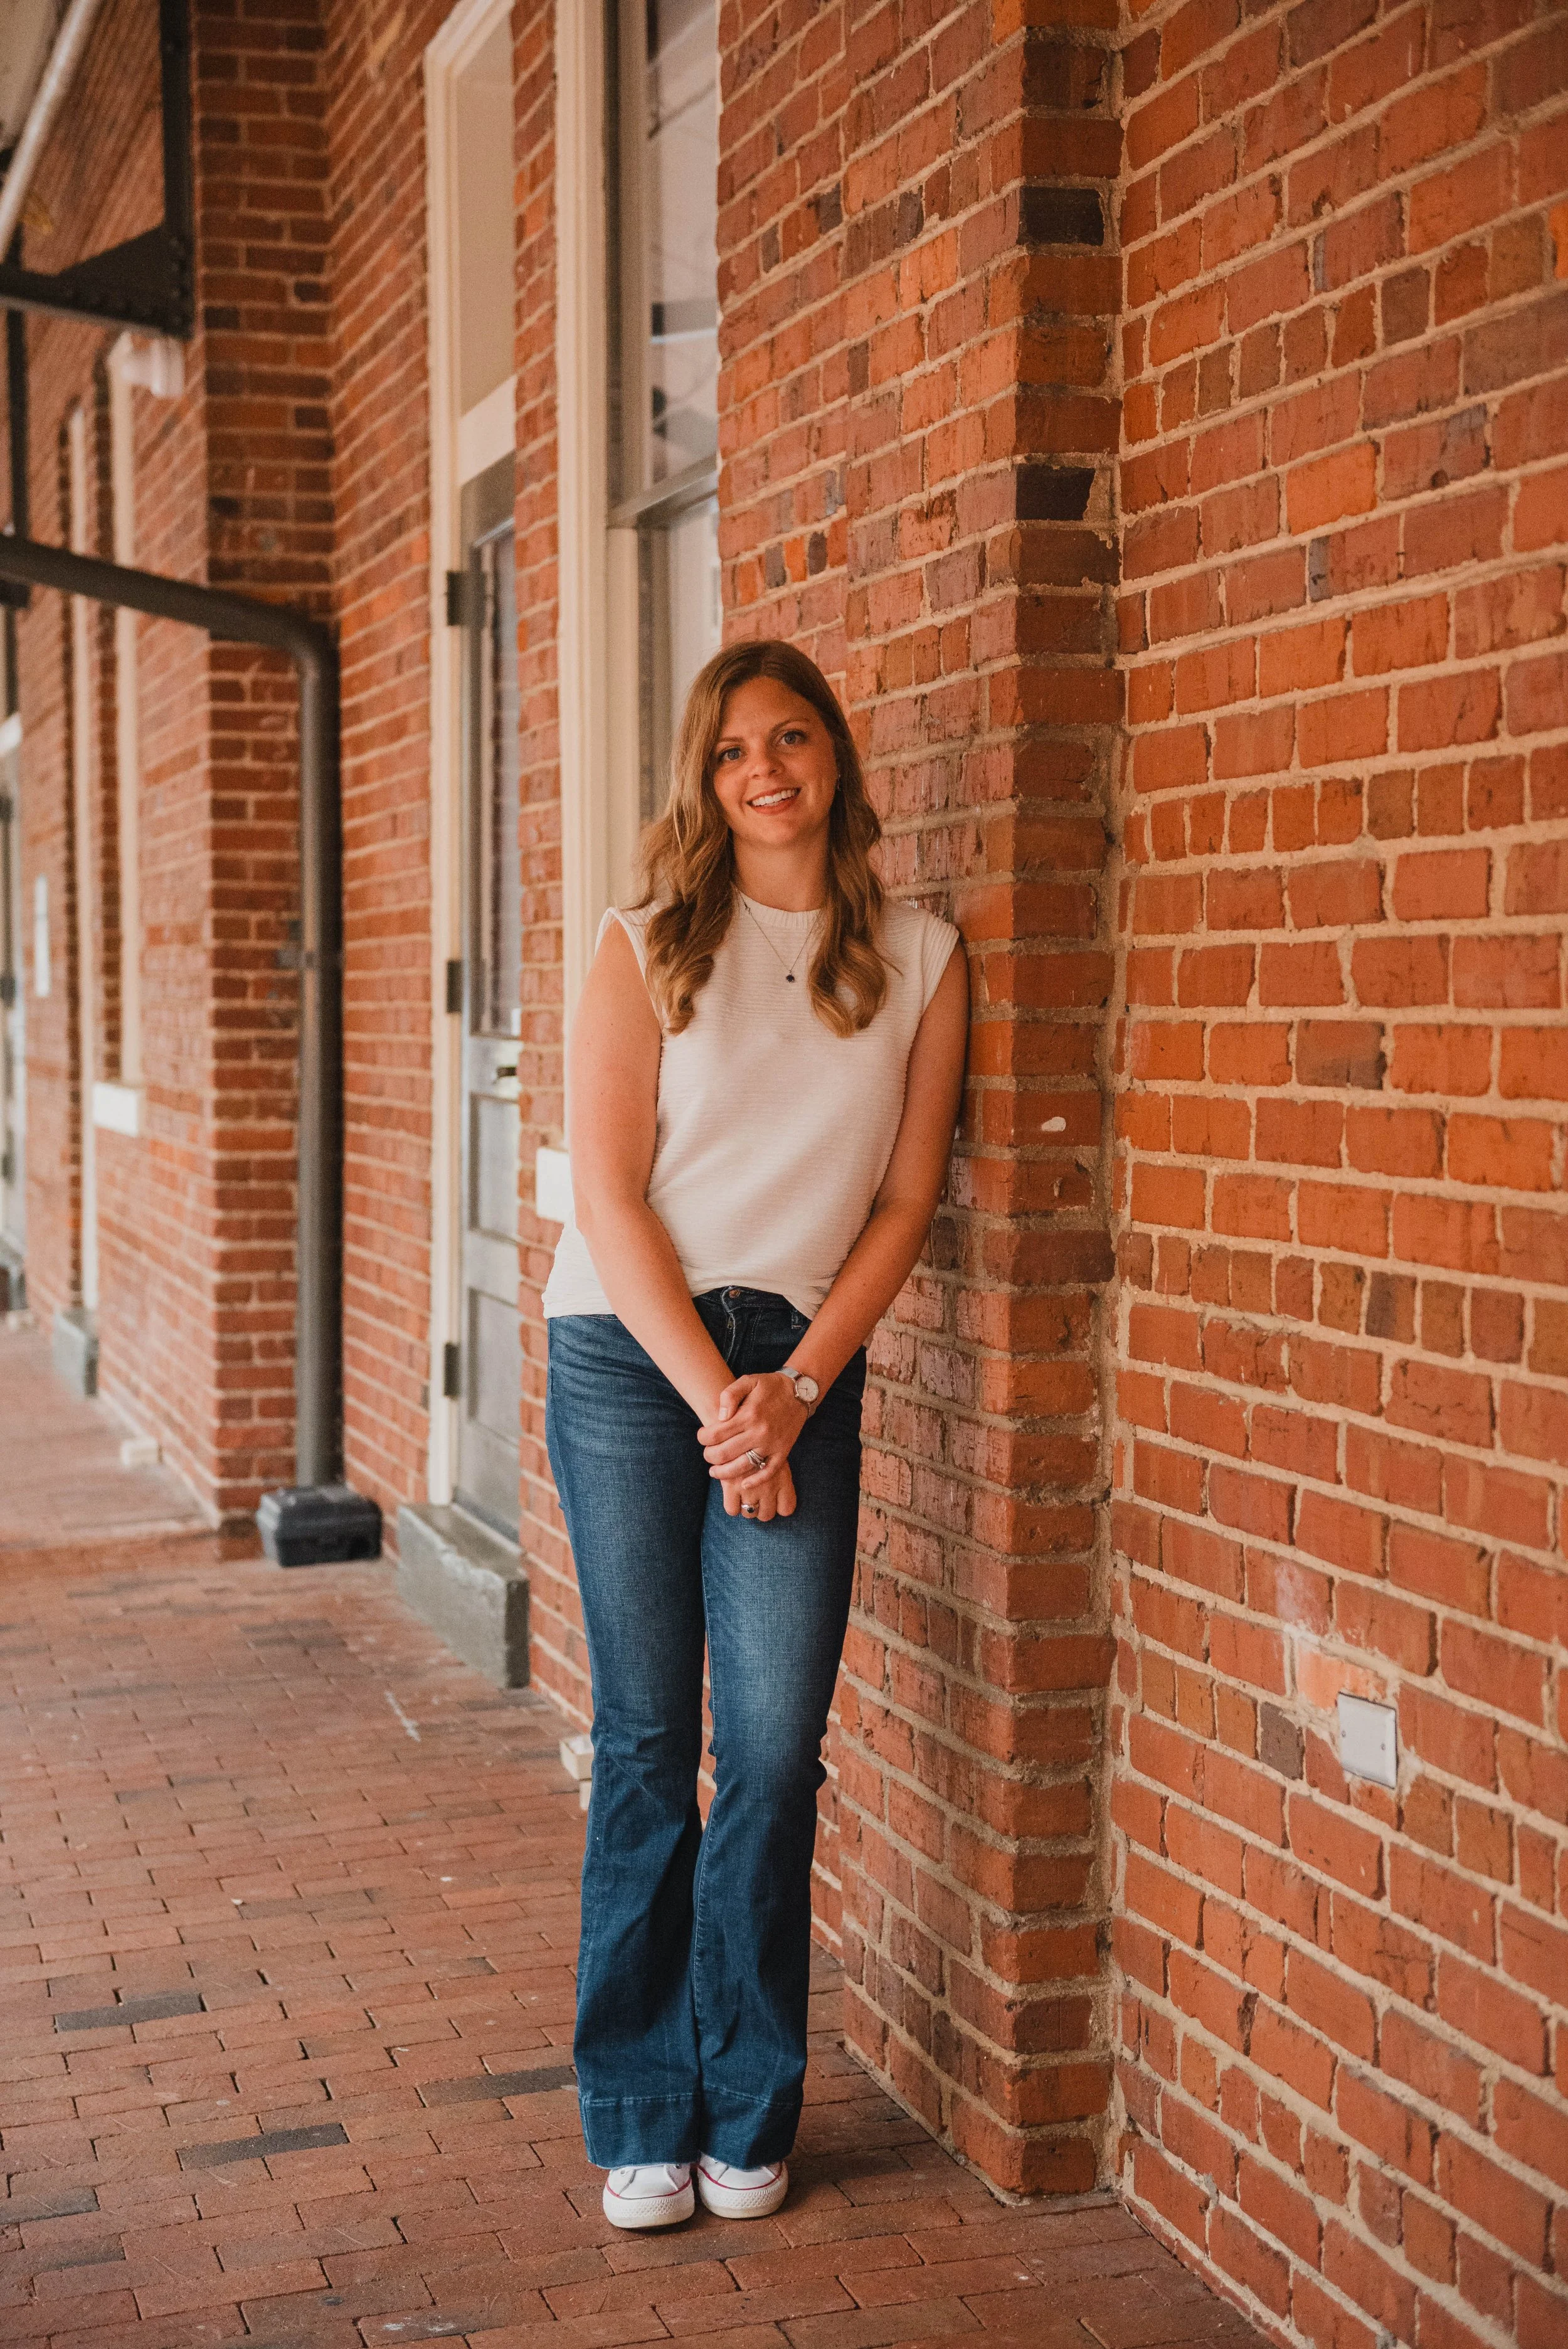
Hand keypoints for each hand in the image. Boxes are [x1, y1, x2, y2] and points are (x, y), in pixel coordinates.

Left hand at [698, 1372, 808, 1520]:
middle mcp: (759, 1432)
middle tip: (707, 1453)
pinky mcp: (783, 1451)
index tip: (702, 1436)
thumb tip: (720, 1417)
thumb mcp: (748, 1380)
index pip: (715, 1434)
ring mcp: (772, 1444)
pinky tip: (744, 1485)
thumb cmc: (770, 1386)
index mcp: (748, 1414)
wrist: (800, 1391)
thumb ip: (730, 1395)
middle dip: (709, 1456)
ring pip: (743, 1466)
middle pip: (725, 1453)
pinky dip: (756, 1481)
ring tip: (715, 1471)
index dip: (703, 1438)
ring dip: (724, 1473)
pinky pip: (768, 1471)